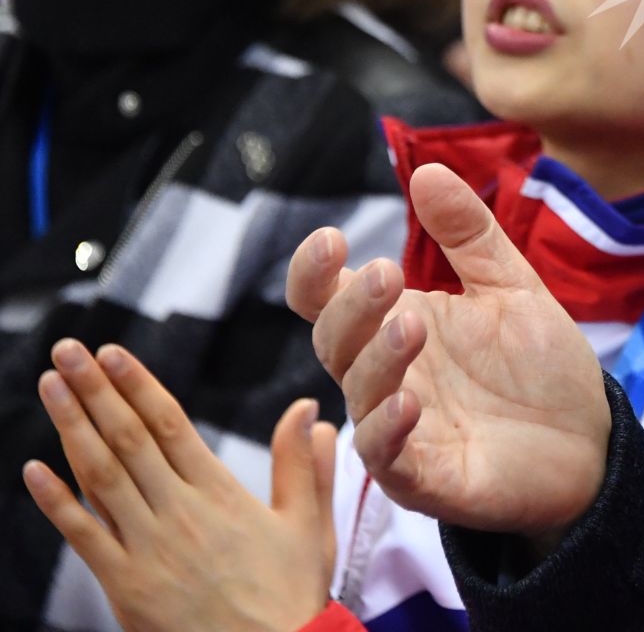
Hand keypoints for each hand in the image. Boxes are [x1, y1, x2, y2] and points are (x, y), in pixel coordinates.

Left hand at [22, 341, 334, 631]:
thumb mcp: (308, 524)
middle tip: (68, 350)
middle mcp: (179, 511)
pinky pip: (83, 535)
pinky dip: (56, 501)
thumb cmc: (292, 592)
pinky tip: (34, 469)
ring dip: (72, 426)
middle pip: (128, 438)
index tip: (112, 352)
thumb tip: (311, 410)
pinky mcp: (125, 585)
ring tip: (50, 386)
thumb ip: (303, 465)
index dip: (138, 384)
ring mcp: (148, 547)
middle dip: (95, 390)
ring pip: (101, 475)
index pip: (170, 424)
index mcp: (221, 492)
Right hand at [285, 164, 610, 541]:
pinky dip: (389, 430)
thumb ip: (470, 235)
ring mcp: (399, 428)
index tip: (331, 238)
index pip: (328, 298)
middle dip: (352, 306)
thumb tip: (428, 169)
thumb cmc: (539, 366)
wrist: (588, 440)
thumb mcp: (511, 287)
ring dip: (377, 359)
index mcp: (397, 324)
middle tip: (388, 274)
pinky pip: (387, 457)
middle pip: (334, 340)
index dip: (314, 272)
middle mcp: (386, 376)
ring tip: (410, 326)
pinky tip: (409, 403)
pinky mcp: (423, 477)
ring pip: (359, 393)